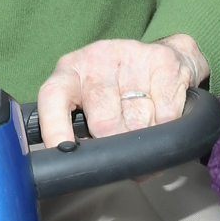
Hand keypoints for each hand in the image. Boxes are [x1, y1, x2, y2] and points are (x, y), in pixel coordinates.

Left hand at [36, 34, 209, 147]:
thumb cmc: (116, 86)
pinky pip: (165, 117)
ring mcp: (132, 59)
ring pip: (138, 123)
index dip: (55, 127)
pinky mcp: (164, 64)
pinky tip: (159, 117)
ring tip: (142, 130)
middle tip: (120, 153)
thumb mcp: (86, 97)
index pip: (53, 97)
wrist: (164, 55)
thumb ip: (76, 126)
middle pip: (104, 122)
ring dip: (142, 139)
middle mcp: (98, 61)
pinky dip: (164, 127)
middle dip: (115, 145)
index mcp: (71, 71)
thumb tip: (75, 165)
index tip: (63, 151)